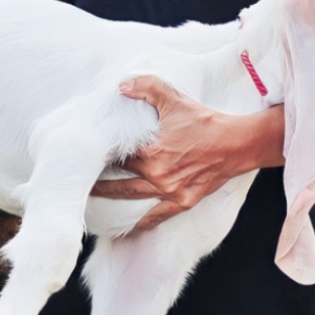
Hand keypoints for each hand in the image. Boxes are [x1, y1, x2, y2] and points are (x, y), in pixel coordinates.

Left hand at [90, 75, 250, 231]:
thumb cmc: (204, 121)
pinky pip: (155, 217)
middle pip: (119, 179)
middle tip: (79, 180)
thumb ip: (147, 88)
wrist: (235, 143)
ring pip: (131, 197)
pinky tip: (125, 229)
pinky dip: (139, 224)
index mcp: (151, 150)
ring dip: (111, 198)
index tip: (85, 155)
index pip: (117, 154)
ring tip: (91, 201)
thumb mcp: (174, 99)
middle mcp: (156, 174)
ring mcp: (169, 191)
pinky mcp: (182, 202)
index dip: (100, 154)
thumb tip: (121, 85)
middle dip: (98, 179)